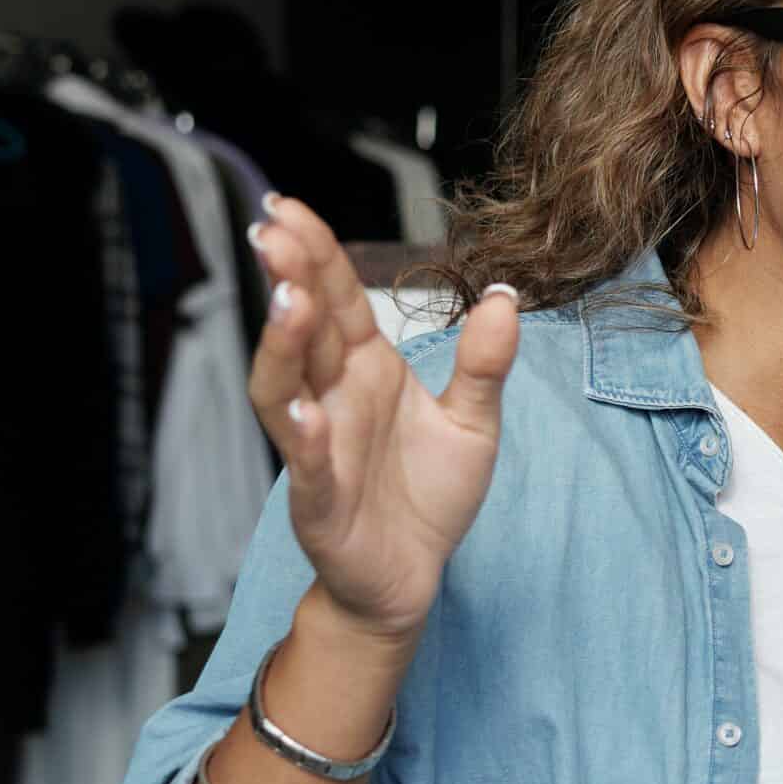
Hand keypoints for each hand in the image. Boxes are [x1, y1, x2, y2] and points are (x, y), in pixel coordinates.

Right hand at [246, 196, 517, 642]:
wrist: (413, 576)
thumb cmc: (428, 495)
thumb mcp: (473, 423)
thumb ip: (485, 364)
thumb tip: (506, 298)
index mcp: (365, 369)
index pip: (336, 299)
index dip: (316, 254)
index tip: (290, 207)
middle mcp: (332, 398)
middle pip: (304, 330)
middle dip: (289, 279)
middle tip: (276, 230)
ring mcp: (319, 447)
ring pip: (285, 388)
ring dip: (284, 345)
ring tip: (289, 301)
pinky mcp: (319, 501)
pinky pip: (306, 464)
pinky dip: (302, 437)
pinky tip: (303, 409)